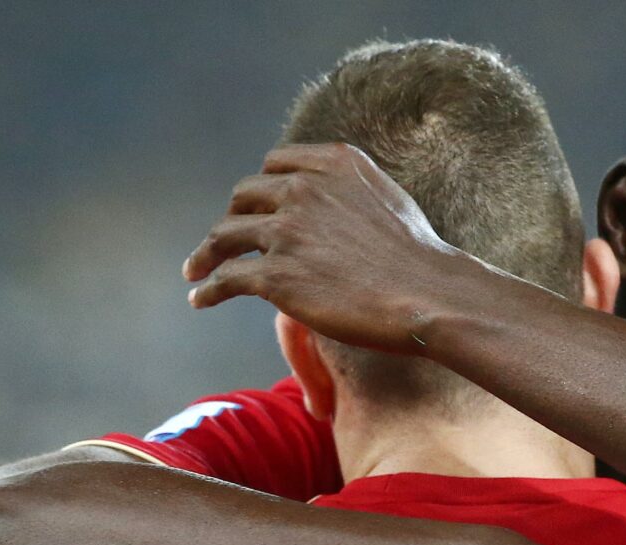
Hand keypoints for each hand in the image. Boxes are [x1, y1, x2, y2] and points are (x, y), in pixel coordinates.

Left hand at [183, 143, 460, 352]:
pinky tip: (200, 300)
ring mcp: (285, 230)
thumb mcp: (389, 200)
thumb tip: (338, 210)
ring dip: (206, 253)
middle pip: (244, 196)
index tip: (255, 208)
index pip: (276, 164)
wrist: (429, 295)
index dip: (262, 188)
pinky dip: (208, 289)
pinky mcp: (275, 275)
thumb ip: (351, 193)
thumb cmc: (421, 259)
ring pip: (225, 235)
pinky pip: (227, 278)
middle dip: (233, 218)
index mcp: (332, 162)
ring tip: (196, 270)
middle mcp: (302, 188)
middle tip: (226, 242)